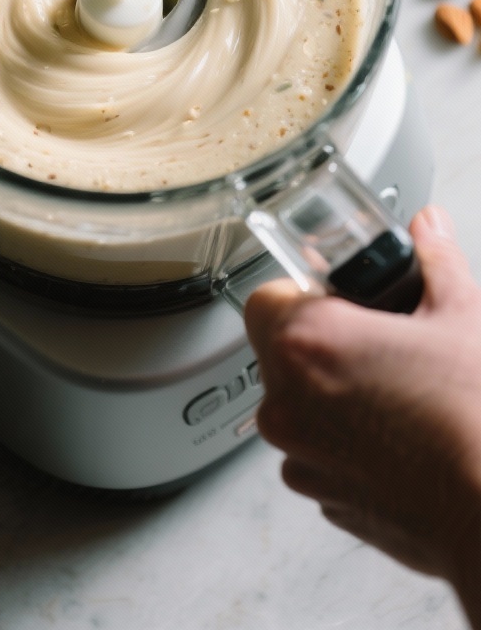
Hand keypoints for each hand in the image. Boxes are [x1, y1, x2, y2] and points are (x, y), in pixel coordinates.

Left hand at [244, 205, 480, 627]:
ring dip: (332, 395)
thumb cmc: (476, 418)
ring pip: (297, 405)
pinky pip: (316, 452)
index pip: (266, 297)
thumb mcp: (461, 315)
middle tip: (379, 342)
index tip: (337, 297)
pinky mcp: (322, 498)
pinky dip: (345, 442)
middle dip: (323, 343)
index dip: (302, 292)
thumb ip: (434, 260)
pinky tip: (398, 438)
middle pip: (281, 352)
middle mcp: (287, 403)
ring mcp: (300, 457)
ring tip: (397, 393)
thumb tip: (427, 227)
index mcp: (309, 343)